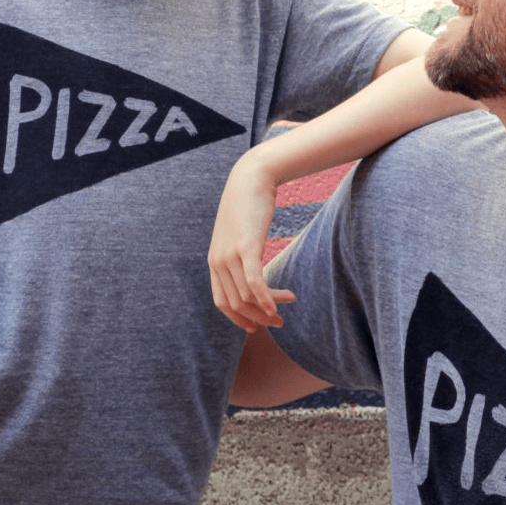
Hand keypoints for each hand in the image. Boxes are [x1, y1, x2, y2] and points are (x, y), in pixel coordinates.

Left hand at [209, 151, 295, 332]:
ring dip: (270, 305)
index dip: (239, 319)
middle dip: (259, 318)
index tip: (256, 327)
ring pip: (248, 296)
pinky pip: (254, 281)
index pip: (222, 302)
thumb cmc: (248, 205)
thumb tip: (250, 265)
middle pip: (237, 304)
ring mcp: (230, 255)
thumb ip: (240, 252)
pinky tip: (279, 304)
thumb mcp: (240, 233)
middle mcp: (218, 262)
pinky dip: (266, 298)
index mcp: (214, 261)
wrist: (251, 177)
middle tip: (280, 322)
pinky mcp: (246, 246)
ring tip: (291, 300)